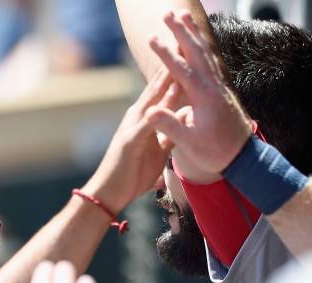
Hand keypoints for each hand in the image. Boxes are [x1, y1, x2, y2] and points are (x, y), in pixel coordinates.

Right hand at [83, 67, 177, 214]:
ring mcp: (131, 127)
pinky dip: (156, 111)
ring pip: (150, 99)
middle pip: (156, 88)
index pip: (162, 91)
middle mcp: (136, 117)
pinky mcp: (129, 141)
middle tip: (182, 42)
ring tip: (173, 59)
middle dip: (169, 65)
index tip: (189, 53)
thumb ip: (170, 132)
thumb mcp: (157, 151)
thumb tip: (184, 118)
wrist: (108, 193)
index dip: (175, 72)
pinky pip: (145, 124)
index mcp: (144, 119)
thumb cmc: (131, 175)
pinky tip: (163, 101)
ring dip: (161, 80)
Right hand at [146, 10, 252, 173]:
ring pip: (206, 53)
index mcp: (203, 98)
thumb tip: (150, 112)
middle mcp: (213, 87)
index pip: (181, 70)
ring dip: (193, 34)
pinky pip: (210, 62)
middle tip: (169, 14)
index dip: (166, 53)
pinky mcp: (221, 91)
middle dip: (181, 32)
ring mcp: (219, 87)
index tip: (153, 37)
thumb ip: (170, 126)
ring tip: (183, 19)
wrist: (243, 159)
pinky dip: (201, 48)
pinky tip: (197, 44)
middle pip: (197, 52)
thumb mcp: (189, 144)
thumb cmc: (214, 154)